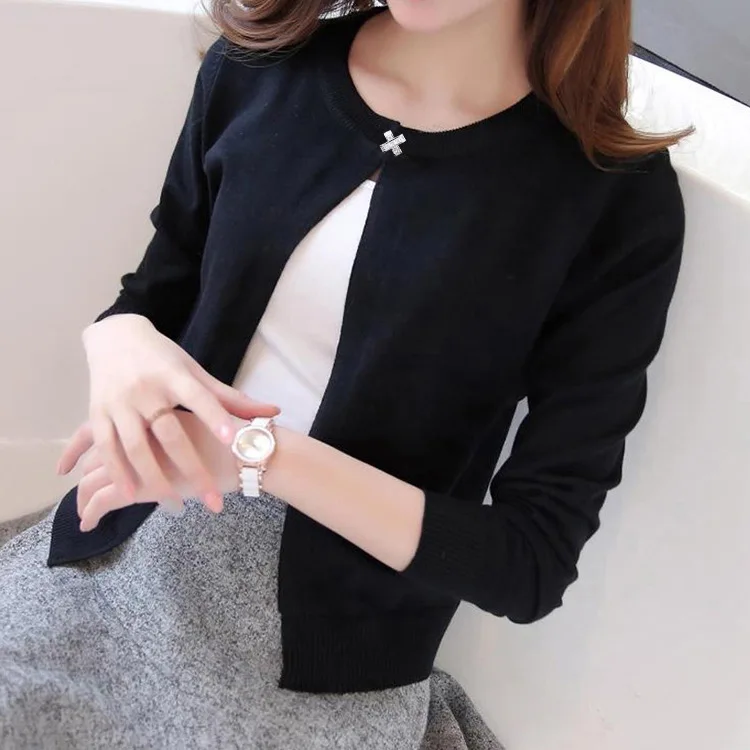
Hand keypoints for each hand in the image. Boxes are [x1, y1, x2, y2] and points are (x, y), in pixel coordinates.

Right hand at [57, 314, 277, 516]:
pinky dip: (118, 472)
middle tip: (213, 500)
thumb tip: (274, 411)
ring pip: (136, 447)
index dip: (215, 418)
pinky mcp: (97, 413)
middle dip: (192, 469)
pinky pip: (107, 447)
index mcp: (174, 375)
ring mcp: (119, 402)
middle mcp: (145, 388)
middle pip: (170, 434)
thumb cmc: (163, 358)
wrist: (114, 336)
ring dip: (155, 480)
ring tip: (176, 505)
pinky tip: (132, 495)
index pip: (199, 397)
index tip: (232, 440)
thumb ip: (230, 397)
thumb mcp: (194, 371)